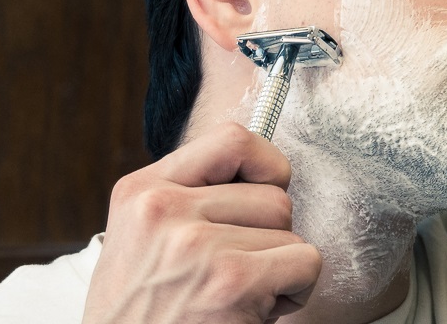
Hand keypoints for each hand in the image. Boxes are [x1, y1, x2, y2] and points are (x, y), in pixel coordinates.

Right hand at [83, 122, 321, 322]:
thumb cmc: (142, 310)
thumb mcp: (142, 236)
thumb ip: (189, 197)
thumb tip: (257, 175)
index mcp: (141, 190)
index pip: (232, 139)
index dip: (267, 161)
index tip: (268, 185)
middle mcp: (163, 209)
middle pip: (272, 193)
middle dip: (270, 233)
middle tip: (238, 267)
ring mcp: (197, 244)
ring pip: (289, 229)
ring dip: (279, 265)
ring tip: (240, 291)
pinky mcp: (231, 282)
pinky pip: (305, 261)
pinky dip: (295, 289)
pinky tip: (256, 309)